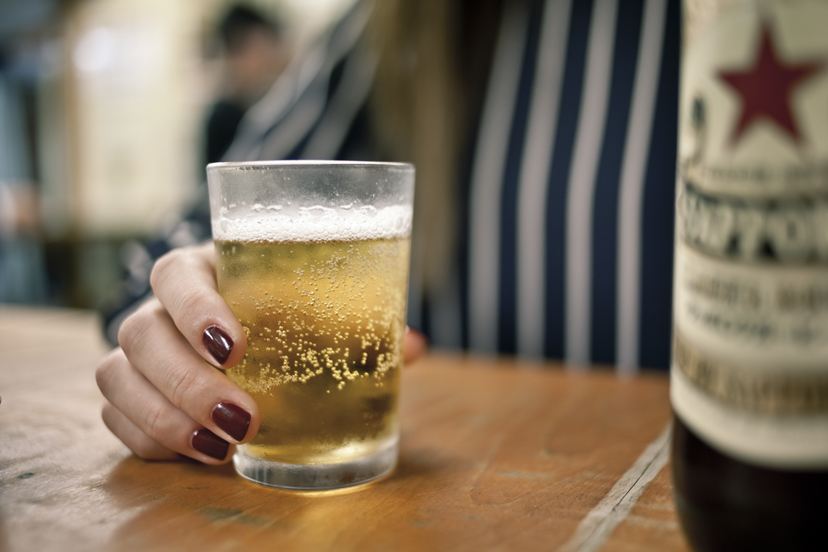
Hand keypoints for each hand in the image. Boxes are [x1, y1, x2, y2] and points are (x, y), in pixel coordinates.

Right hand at [96, 242, 427, 463]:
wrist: (240, 327)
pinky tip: (197, 454)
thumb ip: (360, 321)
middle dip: (187, 382)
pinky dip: (149, 440)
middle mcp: (161, 307)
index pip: (177, 274)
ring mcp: (139, 351)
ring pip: (117, 376)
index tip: (236, 347)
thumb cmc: (283, 309)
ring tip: (221, 449)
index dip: (197, 309)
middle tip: (245, 419)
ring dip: (165, 418)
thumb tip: (413, 346)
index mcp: (206, 269)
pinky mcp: (132, 393)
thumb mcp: (317, 305)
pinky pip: (115, 417)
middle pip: (141, 333)